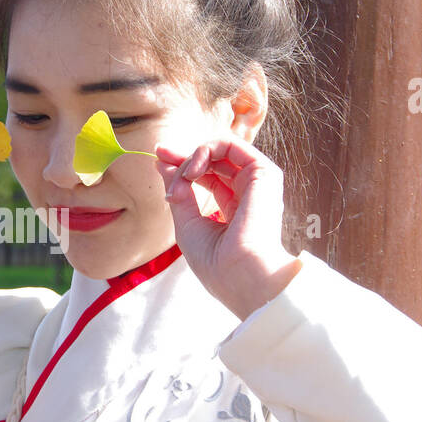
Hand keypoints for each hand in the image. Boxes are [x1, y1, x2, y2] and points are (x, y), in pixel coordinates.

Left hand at [155, 131, 302, 320]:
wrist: (242, 277)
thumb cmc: (216, 262)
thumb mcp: (188, 223)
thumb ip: (179, 191)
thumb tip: (162, 163)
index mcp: (235, 208)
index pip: (208, 177)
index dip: (182, 165)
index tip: (158, 159)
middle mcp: (248, 193)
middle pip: (213, 161)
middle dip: (182, 156)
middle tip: (160, 155)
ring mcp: (257, 182)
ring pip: (220, 150)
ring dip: (191, 158)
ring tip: (181, 179)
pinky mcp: (263, 172)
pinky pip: (230, 144)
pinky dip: (205, 150)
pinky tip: (192, 172)